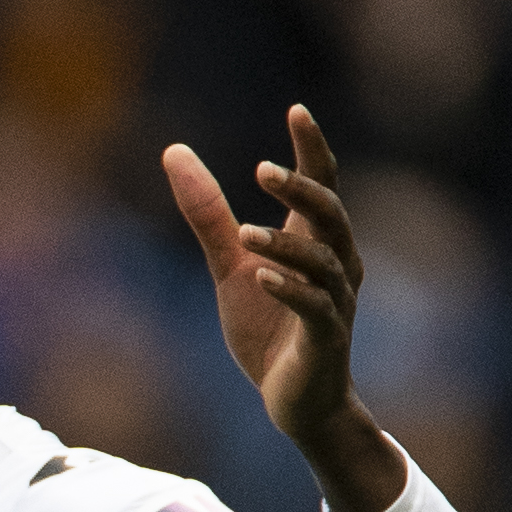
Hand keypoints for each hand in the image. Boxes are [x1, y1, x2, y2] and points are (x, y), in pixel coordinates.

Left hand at [163, 107, 405, 511]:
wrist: (294, 402)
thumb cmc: (268, 330)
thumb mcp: (229, 267)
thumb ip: (207, 214)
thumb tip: (175, 152)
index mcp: (315, 243)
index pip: (323, 184)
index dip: (313, 149)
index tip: (297, 109)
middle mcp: (336, 265)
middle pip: (331, 214)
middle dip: (301, 189)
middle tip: (261, 170)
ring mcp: (335, 302)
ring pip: (324, 261)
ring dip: (285, 244)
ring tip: (244, 233)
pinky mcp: (325, 339)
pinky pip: (316, 308)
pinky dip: (289, 290)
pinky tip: (261, 277)